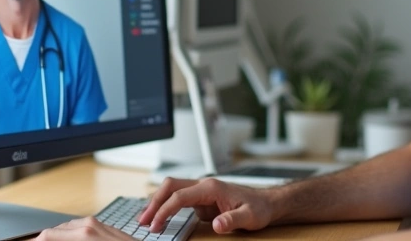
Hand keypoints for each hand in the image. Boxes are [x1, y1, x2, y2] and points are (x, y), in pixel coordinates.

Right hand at [34, 217, 134, 240]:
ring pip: (66, 227)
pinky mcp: (102, 224)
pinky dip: (70, 234)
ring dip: (57, 237)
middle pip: (55, 230)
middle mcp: (88, 225)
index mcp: (82, 234)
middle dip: (46, 239)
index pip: (47, 235)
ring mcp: (96, 222)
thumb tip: (49, 239)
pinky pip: (79, 226)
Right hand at [139, 177, 273, 233]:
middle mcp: (203, 185)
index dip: (165, 210)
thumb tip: (218, 224)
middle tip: (143, 221)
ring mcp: (201, 191)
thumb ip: (233, 220)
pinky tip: (159, 216)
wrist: (267, 203)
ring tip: (144, 219)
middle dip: (154, 203)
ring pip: (172, 190)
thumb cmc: (258, 207)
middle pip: (170, 187)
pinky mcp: (201, 199)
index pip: (180, 196)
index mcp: (211, 187)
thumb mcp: (249, 216)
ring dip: (157, 202)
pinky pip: (178, 199)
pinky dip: (166, 206)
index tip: (155, 225)